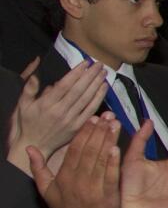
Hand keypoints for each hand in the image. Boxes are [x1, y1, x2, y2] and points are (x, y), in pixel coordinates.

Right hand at [6, 59, 107, 176]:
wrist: (35, 144)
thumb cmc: (28, 122)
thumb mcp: (23, 104)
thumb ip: (30, 89)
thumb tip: (37, 75)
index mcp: (47, 104)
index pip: (65, 85)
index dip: (76, 73)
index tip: (85, 63)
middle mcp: (61, 111)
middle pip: (79, 90)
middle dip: (90, 76)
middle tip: (99, 64)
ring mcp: (71, 120)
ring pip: (87, 99)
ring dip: (97, 85)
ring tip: (104, 72)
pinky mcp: (78, 127)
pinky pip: (91, 111)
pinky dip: (99, 99)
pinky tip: (104, 88)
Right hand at [28, 117, 120, 207]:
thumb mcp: (46, 190)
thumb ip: (38, 168)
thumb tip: (30, 148)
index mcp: (64, 176)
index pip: (75, 149)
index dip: (84, 132)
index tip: (92, 119)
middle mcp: (78, 179)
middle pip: (89, 150)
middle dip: (98, 131)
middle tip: (107, 115)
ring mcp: (93, 188)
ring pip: (100, 159)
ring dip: (108, 140)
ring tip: (114, 124)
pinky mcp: (107, 197)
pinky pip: (110, 176)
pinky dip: (113, 162)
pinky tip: (117, 148)